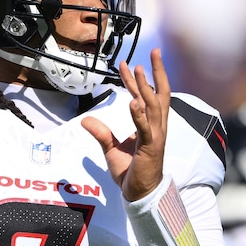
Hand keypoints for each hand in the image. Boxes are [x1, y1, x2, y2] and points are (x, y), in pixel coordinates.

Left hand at [82, 48, 169, 200]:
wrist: (140, 194)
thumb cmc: (131, 172)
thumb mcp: (111, 149)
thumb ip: (101, 133)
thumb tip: (86, 120)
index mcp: (149, 126)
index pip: (144, 97)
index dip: (136, 79)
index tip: (128, 63)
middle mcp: (156, 127)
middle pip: (159, 94)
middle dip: (156, 72)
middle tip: (153, 52)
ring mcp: (156, 137)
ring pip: (154, 106)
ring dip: (146, 87)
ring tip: (138, 70)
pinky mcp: (150, 148)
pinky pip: (146, 129)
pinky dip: (139, 115)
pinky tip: (133, 102)